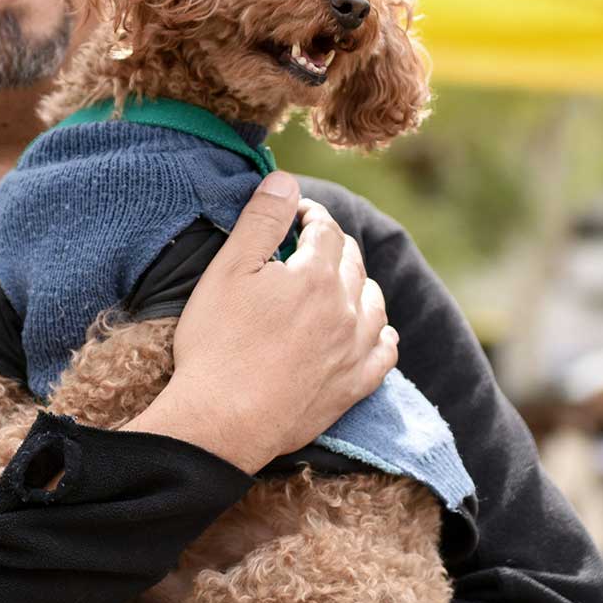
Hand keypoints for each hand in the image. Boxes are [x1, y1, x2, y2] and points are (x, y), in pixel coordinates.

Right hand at [128, 172, 397, 473]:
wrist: (223, 421)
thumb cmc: (217, 343)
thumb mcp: (227, 271)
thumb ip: (261, 221)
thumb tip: (285, 181)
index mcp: (315, 275)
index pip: (325, 228)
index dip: (309, 215)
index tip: (293, 216)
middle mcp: (347, 309)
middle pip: (353, 261)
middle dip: (333, 245)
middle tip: (309, 245)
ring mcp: (355, 351)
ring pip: (375, 302)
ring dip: (359, 284)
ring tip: (338, 283)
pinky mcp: (354, 387)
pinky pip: (385, 352)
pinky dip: (382, 334)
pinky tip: (374, 331)